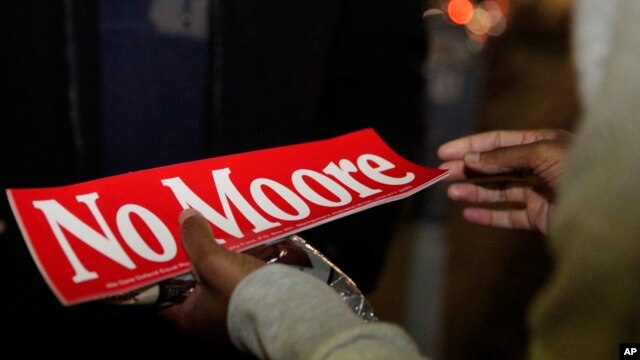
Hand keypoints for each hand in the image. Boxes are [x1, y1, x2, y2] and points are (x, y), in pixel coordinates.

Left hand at [159, 209, 264, 340]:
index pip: (161, 302)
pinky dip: (235, 273)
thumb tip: (185, 217)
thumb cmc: (242, 295)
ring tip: (215, 244)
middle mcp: (206, 327)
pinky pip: (236, 290)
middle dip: (189, 269)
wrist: (290, 312)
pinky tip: (240, 254)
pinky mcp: (252, 314)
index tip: (155, 259)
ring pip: (215, 290)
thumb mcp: (213, 261)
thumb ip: (196, 239)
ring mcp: (231, 323)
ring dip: (215, 270)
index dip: (156, 281)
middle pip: (188, 293)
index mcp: (188, 322)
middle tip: (187, 244)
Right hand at [438, 129, 573, 234]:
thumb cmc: (581, 169)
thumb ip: (504, 157)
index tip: (443, 152)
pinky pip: (509, 216)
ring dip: (473, 190)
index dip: (470, 146)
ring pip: (498, 191)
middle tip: (439, 173)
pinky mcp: (540, 217)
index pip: (497, 142)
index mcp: (540, 144)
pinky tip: (469, 214)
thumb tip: (471, 158)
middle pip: (494, 166)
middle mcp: (538, 166)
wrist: (609, 208)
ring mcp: (538, 192)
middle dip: (466, 168)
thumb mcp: (542, 153)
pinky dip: (488, 216)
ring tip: (450, 192)